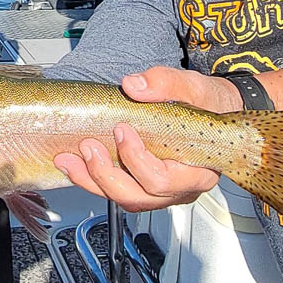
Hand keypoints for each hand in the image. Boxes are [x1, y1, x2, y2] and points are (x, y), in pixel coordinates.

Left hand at [54, 66, 240, 210]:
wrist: (213, 110)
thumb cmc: (209, 104)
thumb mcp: (195, 87)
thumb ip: (167, 84)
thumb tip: (133, 85)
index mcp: (198, 171)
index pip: (165, 181)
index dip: (138, 161)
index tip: (122, 130)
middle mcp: (180, 188)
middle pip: (139, 197)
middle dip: (107, 175)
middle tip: (88, 147)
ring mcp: (161, 191)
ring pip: (125, 199)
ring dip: (93, 181)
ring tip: (69, 159)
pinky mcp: (143, 183)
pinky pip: (118, 190)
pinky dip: (92, 180)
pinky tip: (73, 163)